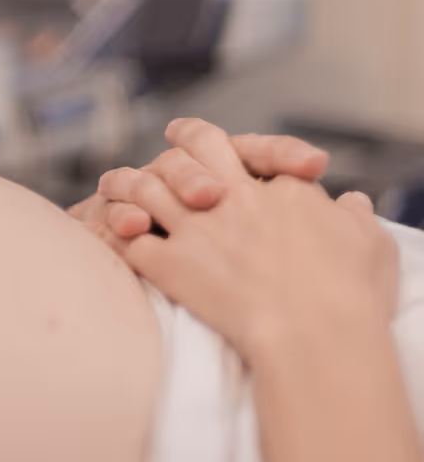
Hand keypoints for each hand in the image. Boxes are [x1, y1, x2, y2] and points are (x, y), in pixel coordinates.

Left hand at [97, 119, 398, 362]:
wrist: (314, 334)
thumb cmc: (351, 292)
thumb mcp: (368, 244)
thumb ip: (353, 219)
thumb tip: (351, 203)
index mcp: (279, 190)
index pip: (257, 155)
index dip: (246, 152)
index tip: (237, 149)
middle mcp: (231, 199)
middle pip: (195, 152)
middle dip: (183, 142)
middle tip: (172, 136)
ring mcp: (196, 229)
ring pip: (148, 188)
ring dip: (130, 184)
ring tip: (117, 184)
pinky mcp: (170, 265)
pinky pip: (129, 244)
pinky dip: (112, 237)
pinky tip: (104, 235)